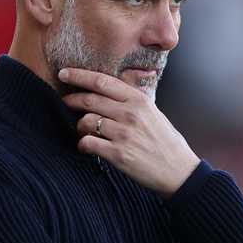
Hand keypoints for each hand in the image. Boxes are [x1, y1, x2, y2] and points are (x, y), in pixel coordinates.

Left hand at [59, 67, 200, 196]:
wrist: (178, 170)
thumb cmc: (164, 140)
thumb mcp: (153, 112)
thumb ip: (131, 99)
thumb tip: (107, 87)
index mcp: (139, 100)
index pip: (102, 81)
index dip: (79, 75)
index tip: (65, 73)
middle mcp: (130, 114)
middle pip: (89, 100)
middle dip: (72, 99)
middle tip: (65, 101)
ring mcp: (123, 134)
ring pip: (86, 121)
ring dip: (80, 125)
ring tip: (84, 130)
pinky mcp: (118, 154)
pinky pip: (88, 143)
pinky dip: (83, 144)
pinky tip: (87, 146)